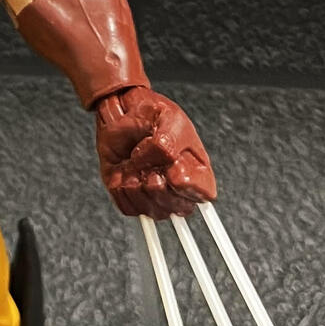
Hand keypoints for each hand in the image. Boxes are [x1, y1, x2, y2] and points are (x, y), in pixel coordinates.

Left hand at [94, 85, 215, 218]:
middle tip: (147, 158)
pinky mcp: (132, 200)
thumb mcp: (167, 118)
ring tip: (134, 160)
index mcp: (198, 170)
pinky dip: (121, 188)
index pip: (204, 194)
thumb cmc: (152, 116)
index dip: (186, 184)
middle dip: (158, 182)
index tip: (172, 167)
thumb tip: (164, 164)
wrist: (122, 114)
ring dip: (138, 183)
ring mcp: (156, 197)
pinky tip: (123, 169)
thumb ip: (168, 143)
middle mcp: (180, 189)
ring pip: (153, 211)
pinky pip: (128, 208)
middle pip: (178, 208)